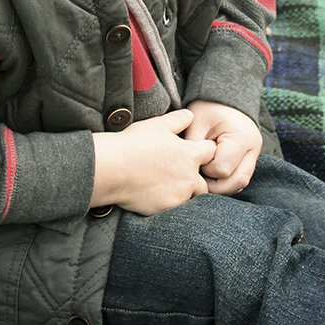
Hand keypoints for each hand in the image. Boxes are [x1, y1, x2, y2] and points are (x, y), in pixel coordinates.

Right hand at [91, 109, 215, 215]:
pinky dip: (166, 204)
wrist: (113, 168)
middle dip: (195, 180)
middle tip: (177, 176)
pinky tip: (153, 196)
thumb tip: (190, 114)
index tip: (195, 152)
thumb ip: (177, 120)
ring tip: (164, 188)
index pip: (211, 152)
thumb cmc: (134, 143)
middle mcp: (189, 176)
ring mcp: (179, 195)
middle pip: (204, 183)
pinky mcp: (166, 208)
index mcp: (190, 154)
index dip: (205, 151)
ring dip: (182, 194)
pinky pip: (172, 209)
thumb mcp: (156, 125)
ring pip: (190, 198)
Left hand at [182, 100, 261, 194]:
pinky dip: (225, 181)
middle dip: (214, 185)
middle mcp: (253, 148)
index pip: (222, 169)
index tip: (196, 157)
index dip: (205, 169)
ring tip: (204, 175)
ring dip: (220, 186)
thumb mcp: (196, 122)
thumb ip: (193, 146)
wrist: (223, 100)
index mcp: (241, 137)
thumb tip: (190, 171)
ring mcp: (254, 155)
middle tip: (198, 176)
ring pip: (240, 184)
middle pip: (236, 182)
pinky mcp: (251, 160)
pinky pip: (239, 179)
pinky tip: (212, 173)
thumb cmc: (208, 108)